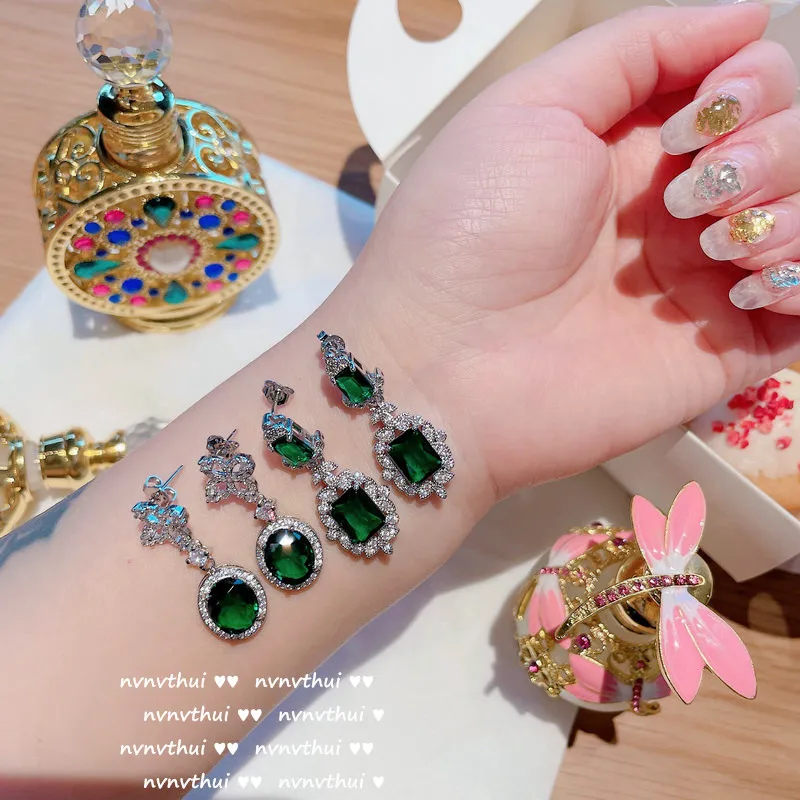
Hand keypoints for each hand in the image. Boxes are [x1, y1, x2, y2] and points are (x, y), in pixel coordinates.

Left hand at [354, 4, 799, 496]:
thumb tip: (749, 12)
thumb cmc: (469, 232)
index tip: (709, 112)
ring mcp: (698, 282)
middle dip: (768, 145)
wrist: (445, 364)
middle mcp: (672, 211)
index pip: (743, 88)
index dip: (751, 82)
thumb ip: (637, 48)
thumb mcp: (532, 106)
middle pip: (786, 144)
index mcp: (628, 149)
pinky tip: (748, 278)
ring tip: (717, 241)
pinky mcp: (720, 351)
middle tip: (700, 185)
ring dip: (789, 205)